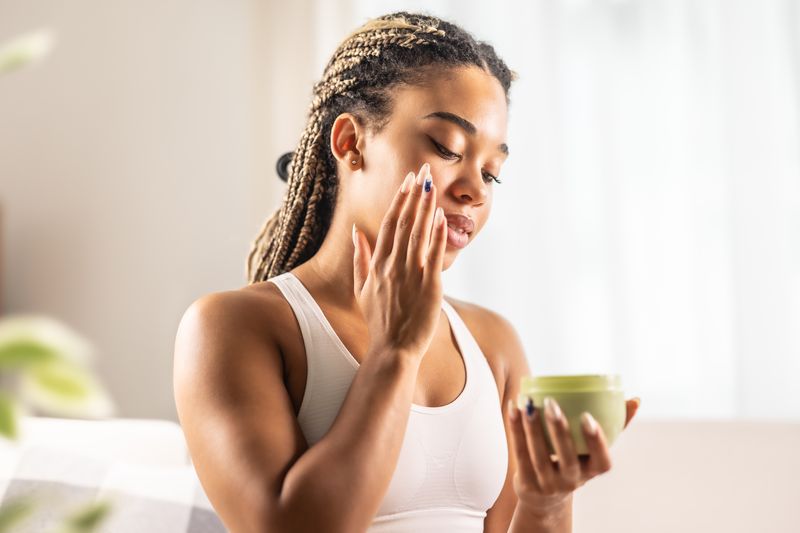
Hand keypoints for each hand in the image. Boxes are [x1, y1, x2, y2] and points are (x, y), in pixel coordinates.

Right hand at [352, 162, 447, 359]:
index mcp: (378, 264)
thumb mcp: (362, 289)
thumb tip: (357, 232)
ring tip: (431, 184)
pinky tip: (441, 216)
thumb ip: (360, 258)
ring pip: (418, 233)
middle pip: (404, 222)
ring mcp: (411, 275)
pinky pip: (433, 255)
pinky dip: (437, 234)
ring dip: (425, 206)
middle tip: (423, 170)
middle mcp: (393, 265)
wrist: (393, 349)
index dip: (399, 200)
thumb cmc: (379, 320)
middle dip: (414, 194)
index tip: (407, 181)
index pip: (389, 223)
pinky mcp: (429, 287)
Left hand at [507, 396, 640, 511]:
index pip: (601, 462)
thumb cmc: (574, 461)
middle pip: (567, 458)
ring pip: (539, 456)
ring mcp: (547, 484)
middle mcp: (571, 481)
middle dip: (559, 430)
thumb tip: (635, 400)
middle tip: (551, 402)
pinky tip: (513, 408)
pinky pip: (520, 454)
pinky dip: (516, 430)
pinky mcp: (526, 483)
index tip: (588, 417)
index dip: (596, 442)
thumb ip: (614, 425)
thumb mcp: (592, 450)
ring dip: (531, 428)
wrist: (544, 496)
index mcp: (591, 471)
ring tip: (527, 402)